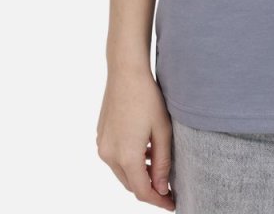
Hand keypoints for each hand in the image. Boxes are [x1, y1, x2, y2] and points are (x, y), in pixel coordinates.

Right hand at [96, 67, 175, 209]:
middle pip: (131, 184)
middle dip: (149, 188)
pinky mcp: (101, 137)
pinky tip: (145, 151)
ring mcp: (102, 146)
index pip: (143, 191)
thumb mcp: (163, 130)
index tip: (172, 204)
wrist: (126, 73)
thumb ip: (162, 162)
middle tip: (168, 187)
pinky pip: (116, 159)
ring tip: (158, 168)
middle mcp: (109, 155)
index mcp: (126, 156)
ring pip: (122, 172)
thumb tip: (161, 188)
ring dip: (139, 175)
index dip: (158, 200)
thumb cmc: (148, 98)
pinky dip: (129, 162)